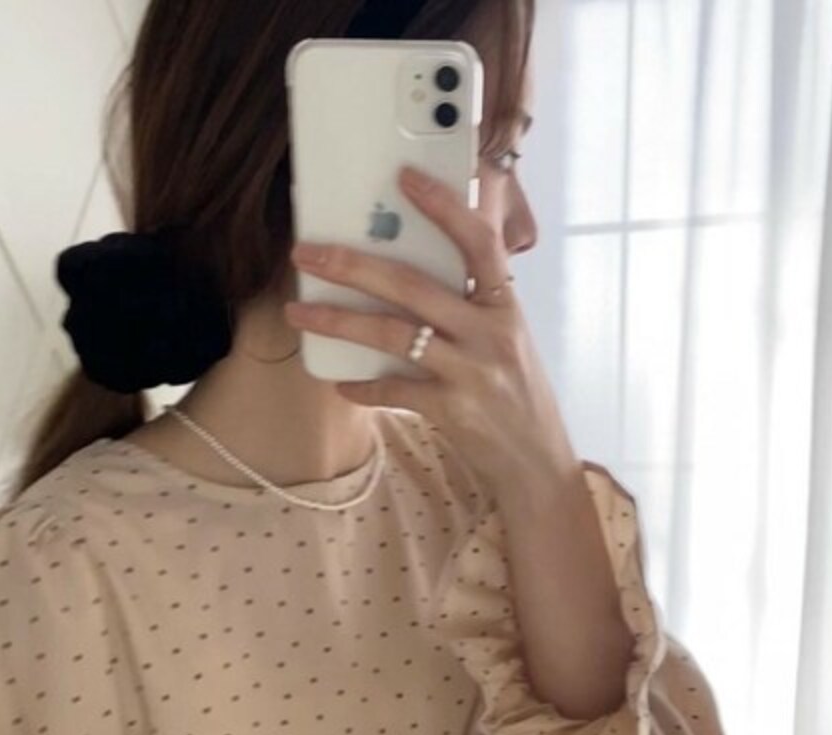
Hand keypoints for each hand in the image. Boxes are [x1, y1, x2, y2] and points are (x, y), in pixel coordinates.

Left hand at [284, 164, 572, 494]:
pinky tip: (339, 380)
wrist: (535, 460)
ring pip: (393, 334)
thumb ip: (472, 301)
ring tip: (297, 312)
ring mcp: (471, 372)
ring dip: (339, 321)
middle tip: (307, 253)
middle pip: (413, 286)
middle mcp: (490, 333)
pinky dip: (362, 385)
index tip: (405, 178)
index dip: (444, 207)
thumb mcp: (506, 337)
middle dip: (353, 266)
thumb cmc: (515, 392)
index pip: (479, 243)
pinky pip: (394, 390)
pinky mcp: (452, 410)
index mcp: (504, 305)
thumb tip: (417, 263)